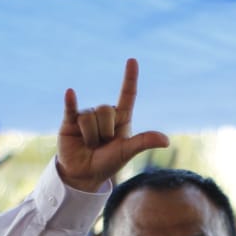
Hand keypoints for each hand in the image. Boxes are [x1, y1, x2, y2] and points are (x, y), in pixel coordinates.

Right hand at [56, 58, 168, 191]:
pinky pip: (71, 108)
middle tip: (101, 144)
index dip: (129, 77)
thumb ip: (143, 142)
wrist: (84, 174)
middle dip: (103, 132)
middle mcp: (104, 113)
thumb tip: (166, 141)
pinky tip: (70, 93)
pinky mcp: (69, 120)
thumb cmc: (108, 162)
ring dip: (90, 136)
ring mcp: (86, 115)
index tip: (132, 60)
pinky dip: (70, 102)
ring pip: (89, 117)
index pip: (127, 94)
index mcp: (121, 117)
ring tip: (89, 144)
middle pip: (105, 110)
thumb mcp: (127, 152)